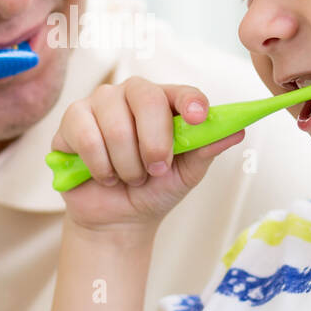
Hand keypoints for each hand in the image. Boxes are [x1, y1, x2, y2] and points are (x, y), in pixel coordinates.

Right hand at [49, 76, 244, 231]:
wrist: (117, 218)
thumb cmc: (154, 189)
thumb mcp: (186, 174)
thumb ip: (207, 149)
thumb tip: (238, 131)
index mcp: (165, 103)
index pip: (181, 91)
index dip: (190, 101)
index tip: (198, 119)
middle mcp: (132, 94)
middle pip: (146, 97)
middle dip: (154, 142)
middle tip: (156, 169)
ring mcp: (100, 102)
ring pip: (115, 123)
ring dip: (126, 163)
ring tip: (128, 177)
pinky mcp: (72, 118)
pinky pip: (87, 136)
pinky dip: (100, 165)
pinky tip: (103, 175)